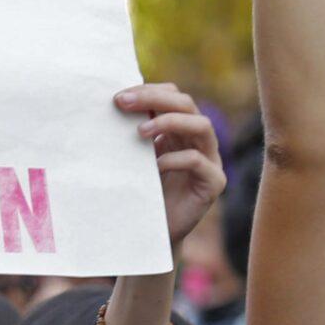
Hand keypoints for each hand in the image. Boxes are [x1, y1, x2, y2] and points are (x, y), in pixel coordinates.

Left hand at [117, 83, 226, 248]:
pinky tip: (154, 166)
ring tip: (140, 132)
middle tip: (124, 103)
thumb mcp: (135, 158)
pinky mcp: (213, 183)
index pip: (173, 96)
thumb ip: (132, 134)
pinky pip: (199, 161)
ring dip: (169, 122)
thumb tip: (111, 104)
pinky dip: (175, 159)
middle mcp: (198, 140)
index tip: (118, 97)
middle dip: (155, 99)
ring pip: (202, 126)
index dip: (149, 91)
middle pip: (187, 104)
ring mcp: (210, 160)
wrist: (154, 233)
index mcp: (179, 129)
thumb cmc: (142, 192)